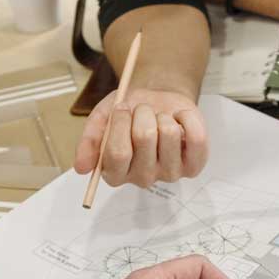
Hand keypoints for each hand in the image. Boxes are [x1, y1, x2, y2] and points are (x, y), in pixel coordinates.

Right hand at [77, 88, 207, 187]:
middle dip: (142, 113)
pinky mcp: (194, 166)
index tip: (121, 108)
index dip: (119, 124)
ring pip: (170, 134)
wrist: (157, 101)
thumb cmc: (129, 112)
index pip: (117, 153)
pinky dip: (188, 118)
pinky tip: (179, 120)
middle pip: (144, 139)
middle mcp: (142, 178)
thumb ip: (90, 140)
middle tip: (142, 111)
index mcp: (116, 172)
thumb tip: (81, 168)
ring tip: (159, 117)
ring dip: (163, 115)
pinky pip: (197, 138)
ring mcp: (170, 174)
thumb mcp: (102, 118)